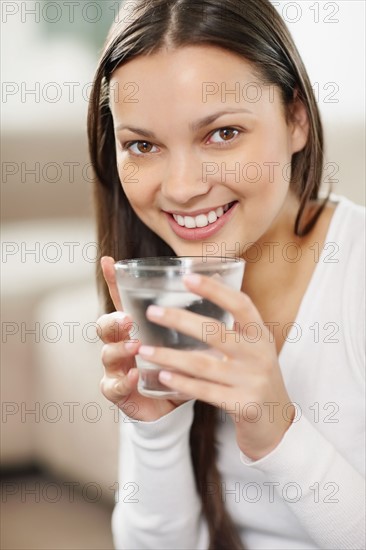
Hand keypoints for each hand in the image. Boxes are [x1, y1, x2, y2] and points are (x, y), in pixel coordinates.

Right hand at [97, 256, 188, 421]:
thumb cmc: (182, 367)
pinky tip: (133, 377)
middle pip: (107, 326)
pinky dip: (122, 381)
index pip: (122, 301)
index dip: (113, 282)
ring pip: (108, 354)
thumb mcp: (189, 340)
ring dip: (120, 349)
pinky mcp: (120, 393)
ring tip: (135, 346)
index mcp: (138, 327)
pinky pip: (113, 387)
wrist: (174, 405)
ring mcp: (117, 368)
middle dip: (114, 321)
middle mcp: (123, 344)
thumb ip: (196, 316)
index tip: (109, 261)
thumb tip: (220, 280)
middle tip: (128, 319)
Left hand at [137, 273, 294, 459]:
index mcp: (260, 335)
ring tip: (143, 348)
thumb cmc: (256, 376)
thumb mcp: (253, 346)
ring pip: (203, 364)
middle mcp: (259, 355)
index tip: (187, 277)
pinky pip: (205, 391)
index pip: (240, 304)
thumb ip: (234, 322)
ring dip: (169, 356)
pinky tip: (162, 376)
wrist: (276, 423)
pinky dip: (182, 382)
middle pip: (215, 332)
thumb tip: (210, 278)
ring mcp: (253, 381)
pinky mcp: (244, 405)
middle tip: (152, 312)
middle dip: (180, 320)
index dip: (215, 289)